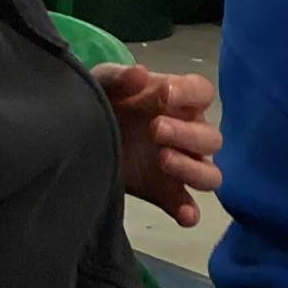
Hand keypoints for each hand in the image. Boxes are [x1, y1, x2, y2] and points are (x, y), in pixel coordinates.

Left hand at [93, 63, 221, 227]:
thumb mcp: (101, 84)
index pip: (202, 93)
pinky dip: (190, 212)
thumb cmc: (101, 105)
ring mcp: (181, 167)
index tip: (165, 94)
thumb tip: (140, 74)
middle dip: (187, 133)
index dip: (190, 93)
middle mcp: (187, 135)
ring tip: (163, 160)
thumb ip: (117, 77)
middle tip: (155, 129)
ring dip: (193, 169)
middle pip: (211, 138)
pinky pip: (189, 207)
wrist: (75, 140)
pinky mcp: (167, 195)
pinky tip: (182, 214)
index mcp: (177, 102)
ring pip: (211, 174)